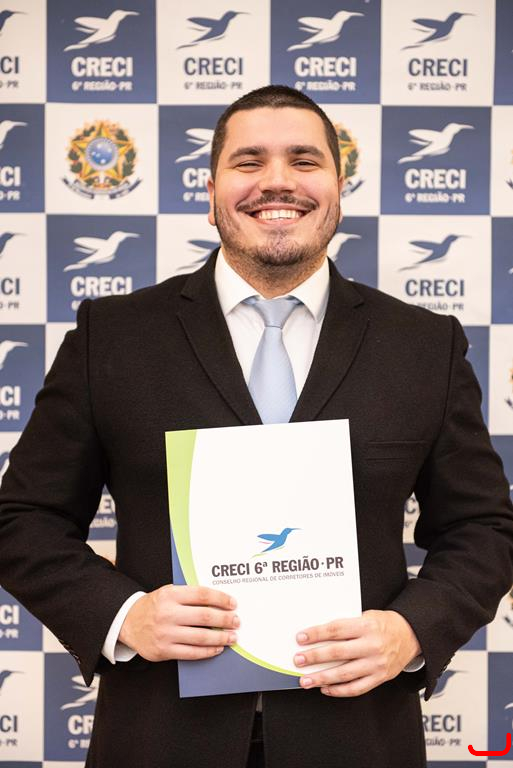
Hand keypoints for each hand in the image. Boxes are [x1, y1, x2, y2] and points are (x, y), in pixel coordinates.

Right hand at [119, 584, 238, 661]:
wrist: (128, 621)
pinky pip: (191, 653)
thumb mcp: (168, 592)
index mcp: (170, 595)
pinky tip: (217, 648)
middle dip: (225, 620)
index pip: (202, 595)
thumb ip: (189, 595)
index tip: (233, 603)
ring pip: (200, 637)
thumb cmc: (155, 606)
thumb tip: (219, 602)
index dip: (221, 599)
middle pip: (205, 617)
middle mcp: (167, 614)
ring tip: (232, 637)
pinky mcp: (163, 651)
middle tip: (237, 621)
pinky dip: (207, 651)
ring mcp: (165, 634)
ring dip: (220, 638)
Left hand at [293, 609, 420, 696]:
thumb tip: (318, 635)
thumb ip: (346, 625)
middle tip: (298, 660)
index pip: (336, 629)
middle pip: (337, 652)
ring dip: (322, 678)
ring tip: (306, 680)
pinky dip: (339, 690)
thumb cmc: (383, 623)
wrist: (411, 635)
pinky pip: (356, 688)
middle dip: (314, 657)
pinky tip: (325, 688)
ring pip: (344, 674)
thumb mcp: (366, 615)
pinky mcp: (380, 677)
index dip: (316, 634)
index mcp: (367, 625)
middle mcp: (372, 645)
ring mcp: (376, 664)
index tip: (300, 638)